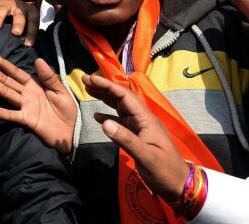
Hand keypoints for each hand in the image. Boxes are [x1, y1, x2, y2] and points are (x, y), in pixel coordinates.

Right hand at [0, 0, 38, 46]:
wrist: (12, 3)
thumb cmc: (21, 18)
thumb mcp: (29, 23)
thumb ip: (29, 33)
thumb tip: (28, 46)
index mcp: (30, 12)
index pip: (33, 22)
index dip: (31, 33)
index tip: (28, 44)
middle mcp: (19, 6)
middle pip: (19, 15)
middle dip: (18, 24)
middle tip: (15, 33)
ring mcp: (7, 3)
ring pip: (3, 10)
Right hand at [0, 53, 76, 155]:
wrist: (73, 131)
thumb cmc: (68, 110)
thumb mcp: (61, 90)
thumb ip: (48, 77)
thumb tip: (38, 60)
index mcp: (34, 85)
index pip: (15, 72)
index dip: (3, 64)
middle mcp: (26, 94)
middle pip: (6, 80)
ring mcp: (24, 106)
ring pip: (5, 92)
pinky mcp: (25, 119)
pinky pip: (9, 114)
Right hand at [83, 74, 186, 203]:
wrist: (178, 185)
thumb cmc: (164, 170)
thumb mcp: (146, 156)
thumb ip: (125, 139)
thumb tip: (103, 122)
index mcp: (146, 119)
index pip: (125, 96)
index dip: (107, 86)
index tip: (91, 78)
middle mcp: (142, 120)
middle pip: (121, 98)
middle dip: (104, 87)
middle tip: (85, 79)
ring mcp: (139, 128)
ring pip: (120, 107)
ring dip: (104, 98)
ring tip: (89, 90)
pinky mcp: (136, 136)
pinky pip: (120, 121)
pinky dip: (107, 115)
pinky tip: (97, 115)